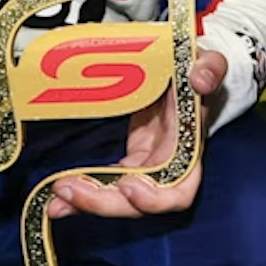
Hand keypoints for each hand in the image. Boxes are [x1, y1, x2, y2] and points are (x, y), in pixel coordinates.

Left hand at [46, 50, 229, 219]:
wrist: (183, 72)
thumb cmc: (197, 70)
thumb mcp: (206, 61)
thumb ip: (210, 67)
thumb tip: (200, 79)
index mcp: (189, 148)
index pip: (180, 192)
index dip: (155, 199)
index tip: (128, 185)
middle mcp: (167, 165)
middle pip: (138, 204)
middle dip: (104, 203)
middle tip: (71, 189)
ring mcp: (145, 166)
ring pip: (116, 198)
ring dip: (85, 201)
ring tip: (56, 198)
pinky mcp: (128, 160)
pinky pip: (104, 183)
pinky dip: (81, 190)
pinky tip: (56, 196)